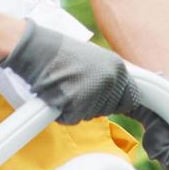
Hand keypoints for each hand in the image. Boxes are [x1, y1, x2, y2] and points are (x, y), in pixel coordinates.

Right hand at [0, 20, 134, 123]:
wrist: (38, 50)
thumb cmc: (63, 54)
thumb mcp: (96, 60)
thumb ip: (110, 76)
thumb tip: (122, 96)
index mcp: (118, 67)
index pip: (130, 99)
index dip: (115, 102)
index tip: (103, 99)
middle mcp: (111, 80)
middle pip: (109, 110)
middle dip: (93, 104)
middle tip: (76, 86)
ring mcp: (95, 92)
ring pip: (90, 115)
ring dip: (77, 108)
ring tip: (66, 86)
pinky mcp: (76, 103)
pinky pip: (73, 118)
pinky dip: (64, 112)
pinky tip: (58, 94)